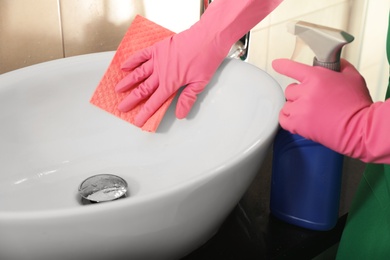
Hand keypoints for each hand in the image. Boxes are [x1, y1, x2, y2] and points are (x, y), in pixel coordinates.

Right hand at [115, 28, 226, 126]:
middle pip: (142, 90)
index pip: (154, 102)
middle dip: (131, 100)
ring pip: (138, 73)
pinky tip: (124, 66)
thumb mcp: (200, 83)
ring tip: (117, 89)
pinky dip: (132, 61)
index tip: (137, 121)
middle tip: (121, 107)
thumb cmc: (206, 60)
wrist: (208, 37)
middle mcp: (161, 73)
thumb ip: (187, 99)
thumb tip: (180, 115)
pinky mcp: (158, 48)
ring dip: (127, 82)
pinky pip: (141, 55)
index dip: (144, 113)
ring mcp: (158, 59)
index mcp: (170, 84)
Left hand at [272, 59, 389, 162]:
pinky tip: (298, 119)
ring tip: (310, 111)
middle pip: (290, 89)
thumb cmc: (358, 105)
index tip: (276, 64)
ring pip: (286, 104)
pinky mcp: (298, 125)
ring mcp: (300, 109)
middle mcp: (305, 92)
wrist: (359, 129)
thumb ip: (340, 67)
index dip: (283, 65)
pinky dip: (288, 118)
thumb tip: (335, 63)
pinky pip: (283, 119)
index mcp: (317, 77)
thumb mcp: (353, 78)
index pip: (293, 68)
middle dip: (299, 93)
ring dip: (295, 107)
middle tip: (313, 99)